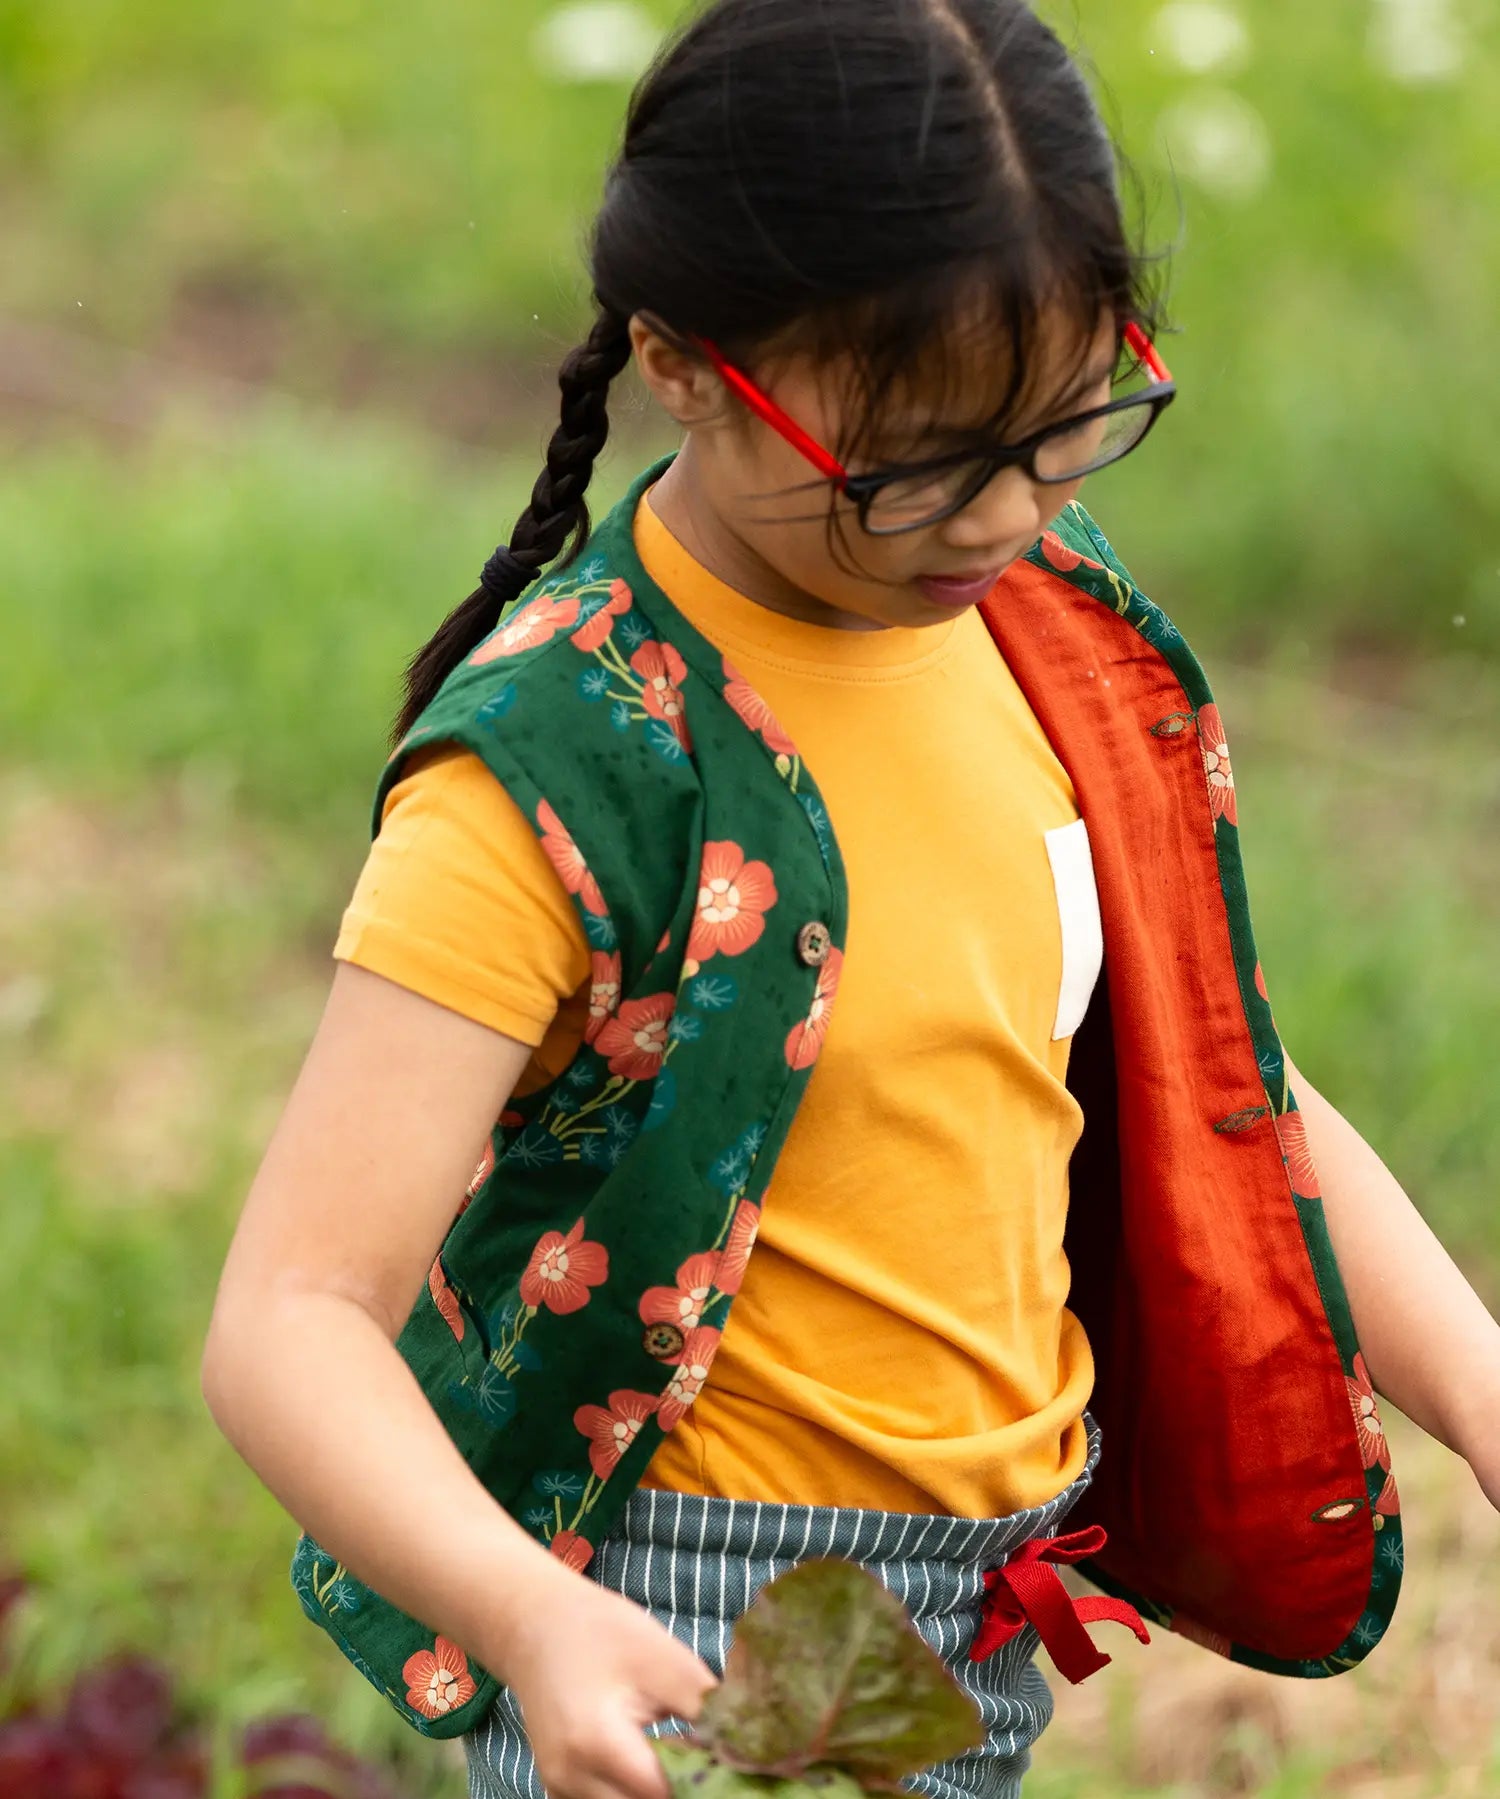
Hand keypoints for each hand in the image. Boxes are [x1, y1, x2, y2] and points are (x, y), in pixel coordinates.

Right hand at [498, 1561, 718, 1798]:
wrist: (536, 1625)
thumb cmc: (601, 1632)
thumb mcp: (664, 1658)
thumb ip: (708, 1709)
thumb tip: (750, 1745)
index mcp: (598, 1743)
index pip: (667, 1796)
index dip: (705, 1785)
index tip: (733, 1766)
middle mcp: (572, 1780)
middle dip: (684, 1792)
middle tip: (713, 1766)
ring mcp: (561, 1791)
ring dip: (660, 1794)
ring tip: (687, 1766)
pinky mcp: (561, 1792)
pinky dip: (635, 1795)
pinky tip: (656, 1770)